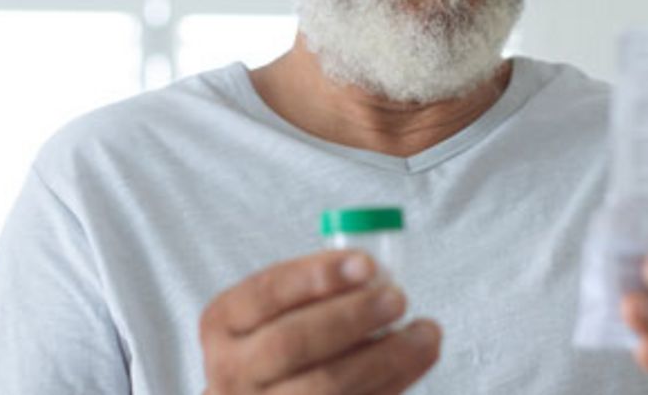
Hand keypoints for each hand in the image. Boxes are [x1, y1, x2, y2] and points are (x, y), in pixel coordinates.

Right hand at [200, 250, 440, 393]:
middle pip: (292, 343)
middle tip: (398, 298)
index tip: (367, 264)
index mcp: (223, 323)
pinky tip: (415, 361)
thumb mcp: (276, 309)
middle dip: (351, 317)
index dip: (316, 276)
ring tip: (425, 332)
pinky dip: (391, 383)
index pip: (266, 292)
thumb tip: (374, 270)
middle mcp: (231, 371)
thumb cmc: (279, 342)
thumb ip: (315, 289)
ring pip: (325, 386)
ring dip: (385, 356)